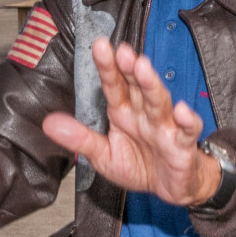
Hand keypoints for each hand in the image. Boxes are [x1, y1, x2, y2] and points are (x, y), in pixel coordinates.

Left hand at [41, 39, 220, 205]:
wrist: (171, 189)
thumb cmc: (140, 166)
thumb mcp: (103, 156)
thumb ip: (79, 138)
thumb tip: (48, 123)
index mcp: (124, 113)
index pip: (114, 86)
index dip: (107, 67)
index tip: (99, 47)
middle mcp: (144, 114)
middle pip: (137, 87)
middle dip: (130, 68)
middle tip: (121, 51)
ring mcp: (165, 127)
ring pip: (159, 102)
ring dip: (152, 85)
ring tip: (142, 68)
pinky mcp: (183, 145)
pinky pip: (187, 131)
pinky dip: (187, 121)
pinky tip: (180, 111)